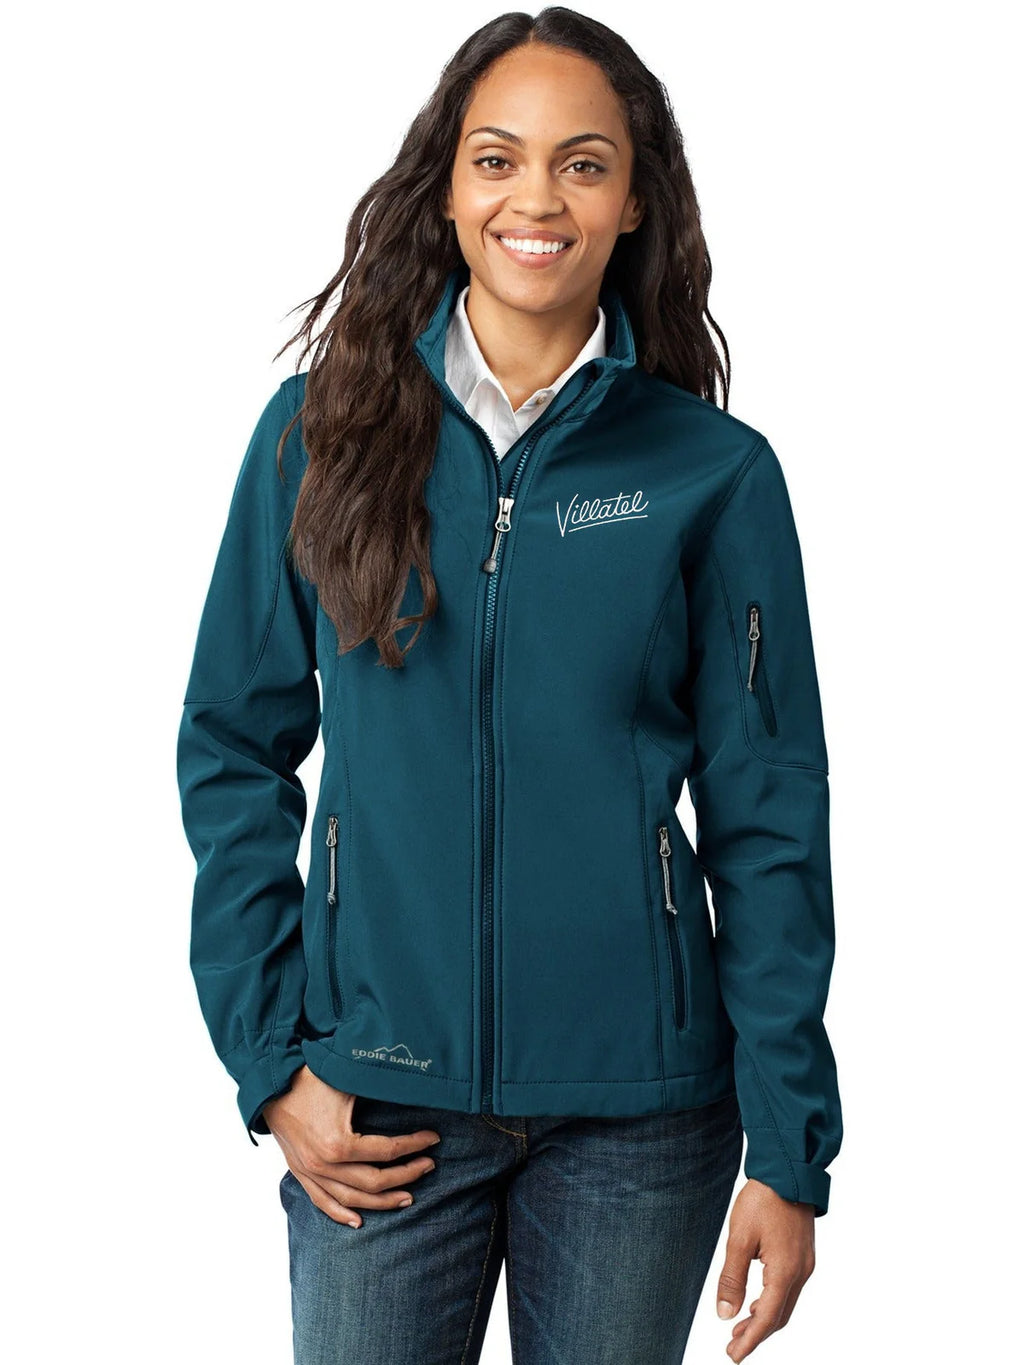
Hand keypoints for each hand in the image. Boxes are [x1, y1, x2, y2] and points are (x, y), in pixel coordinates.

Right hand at [261, 1064, 441, 1226]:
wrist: (271, 1084)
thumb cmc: (311, 1078)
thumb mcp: (347, 1079)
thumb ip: (378, 1086)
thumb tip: (411, 1082)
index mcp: (339, 1143)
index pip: (387, 1151)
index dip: (414, 1146)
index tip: (433, 1139)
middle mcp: (325, 1165)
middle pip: (375, 1181)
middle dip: (407, 1175)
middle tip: (429, 1167)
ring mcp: (311, 1173)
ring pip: (352, 1198)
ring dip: (382, 1201)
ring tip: (408, 1197)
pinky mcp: (300, 1173)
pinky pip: (322, 1202)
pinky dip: (340, 1214)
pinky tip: (359, 1222)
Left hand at [715, 1178, 815, 1360]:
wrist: (788, 1170)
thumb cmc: (763, 1199)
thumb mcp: (739, 1238)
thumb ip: (731, 1278)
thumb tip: (725, 1313)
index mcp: (785, 1271)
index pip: (768, 1318)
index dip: (751, 1340)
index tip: (733, 1356)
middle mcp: (800, 1272)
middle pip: (779, 1316)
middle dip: (757, 1334)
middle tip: (733, 1347)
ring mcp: (805, 1264)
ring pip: (785, 1304)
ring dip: (764, 1319)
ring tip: (740, 1327)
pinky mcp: (803, 1255)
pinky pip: (789, 1289)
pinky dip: (773, 1302)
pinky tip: (757, 1301)